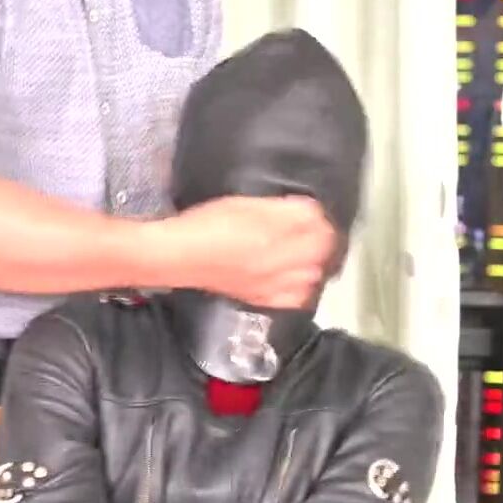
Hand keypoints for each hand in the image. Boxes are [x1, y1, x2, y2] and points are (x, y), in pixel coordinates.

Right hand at [158, 196, 336, 308]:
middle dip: (323, 240)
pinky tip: (295, 278)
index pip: (318, 227)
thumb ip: (283, 209)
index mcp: (274, 235)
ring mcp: (271, 284)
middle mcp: (278, 263)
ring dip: (316, 263)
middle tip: (314, 230)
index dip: (321, 218)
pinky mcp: (262, 298)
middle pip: (321, 253)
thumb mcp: (246, 204)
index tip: (315, 213)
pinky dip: (302, 287)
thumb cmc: (207, 224)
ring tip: (308, 253)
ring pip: (313, 276)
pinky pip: (296, 298)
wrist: (179, 256)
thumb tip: (312, 211)